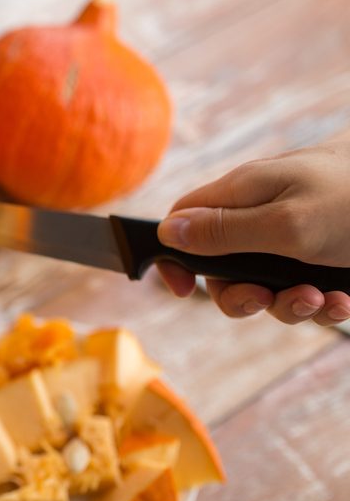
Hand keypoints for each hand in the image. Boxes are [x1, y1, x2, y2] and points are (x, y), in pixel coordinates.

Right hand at [156, 142, 349, 325]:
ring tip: (319, 299)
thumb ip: (223, 232)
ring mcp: (298, 239)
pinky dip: (322, 305)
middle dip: (240, 296)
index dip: (174, 256)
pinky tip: (344, 300)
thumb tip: (167, 233)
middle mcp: (265, 215)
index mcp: (245, 194)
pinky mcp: (328, 259)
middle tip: (263, 301)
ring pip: (266, 287)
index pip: (183, 220)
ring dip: (288, 306)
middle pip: (222, 267)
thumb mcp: (284, 223)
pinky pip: (307, 294)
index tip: (182, 290)